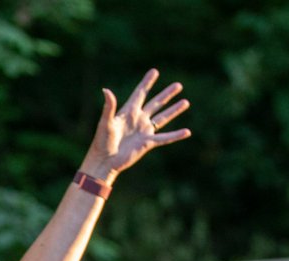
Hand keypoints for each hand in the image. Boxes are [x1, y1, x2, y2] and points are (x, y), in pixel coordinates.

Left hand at [82, 68, 190, 182]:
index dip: (147, 83)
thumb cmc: (101, 142)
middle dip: (167, 94)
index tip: (154, 71)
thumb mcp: (105, 123)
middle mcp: (138, 119)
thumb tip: (106, 90)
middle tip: (178, 85)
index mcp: (128, 112)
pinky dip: (176, 135)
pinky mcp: (147, 143)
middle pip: (155, 103)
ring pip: (163, 118)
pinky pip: (164, 138)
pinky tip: (187, 132)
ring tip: (185, 102)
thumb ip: (109, 107)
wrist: (104, 161)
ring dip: (174, 110)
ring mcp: (144, 131)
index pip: (140, 93)